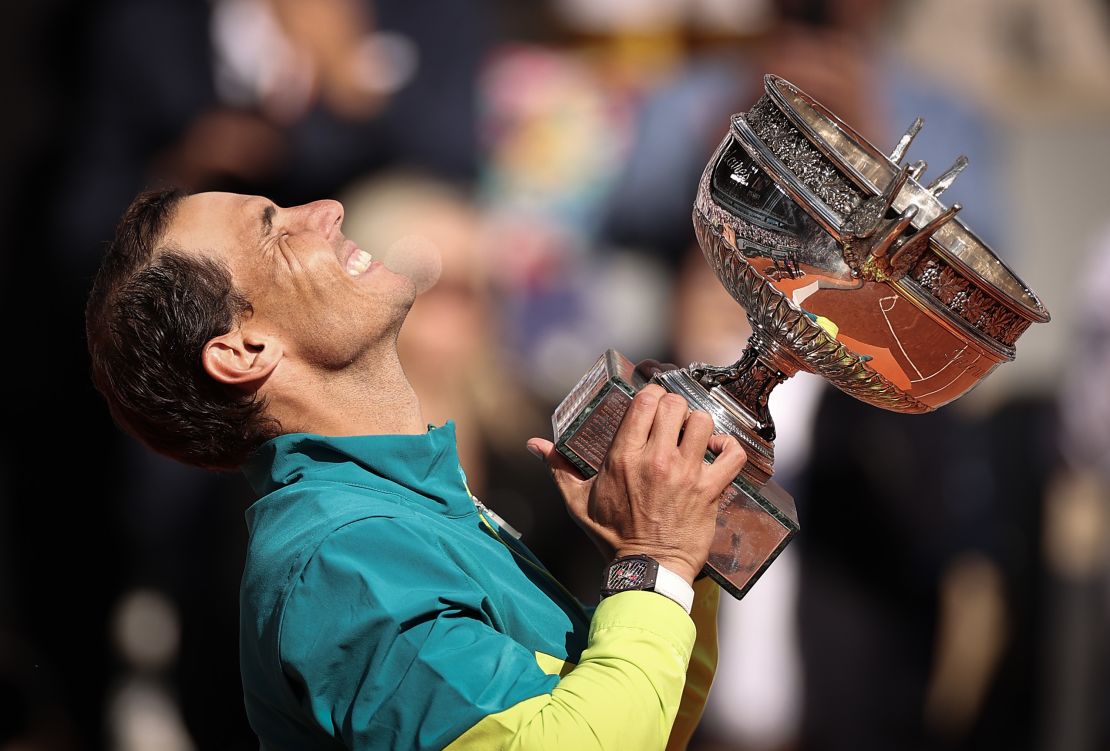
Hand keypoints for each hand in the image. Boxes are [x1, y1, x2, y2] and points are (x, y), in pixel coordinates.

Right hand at [528, 384, 746, 583]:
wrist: (645, 570)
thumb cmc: (611, 537)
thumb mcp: (578, 501)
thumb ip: (559, 468)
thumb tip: (535, 444)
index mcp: (623, 456)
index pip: (645, 401)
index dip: (653, 394)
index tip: (654, 402)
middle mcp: (656, 459)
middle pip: (675, 405)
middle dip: (675, 406)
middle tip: (673, 419)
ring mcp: (685, 474)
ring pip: (703, 422)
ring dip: (699, 425)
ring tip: (694, 436)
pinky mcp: (709, 490)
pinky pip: (732, 454)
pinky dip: (730, 448)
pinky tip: (719, 451)